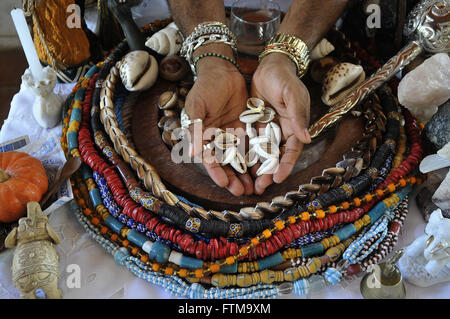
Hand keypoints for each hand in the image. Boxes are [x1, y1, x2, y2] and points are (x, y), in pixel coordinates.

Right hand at [184, 44, 252, 195]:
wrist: (222, 70)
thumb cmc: (205, 88)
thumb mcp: (197, 107)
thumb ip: (196, 129)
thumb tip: (191, 154)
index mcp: (203, 137)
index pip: (209, 159)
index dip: (217, 172)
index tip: (225, 184)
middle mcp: (218, 139)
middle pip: (226, 163)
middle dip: (234, 178)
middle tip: (243, 192)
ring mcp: (233, 134)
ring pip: (241, 157)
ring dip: (246, 172)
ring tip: (255, 186)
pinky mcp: (246, 127)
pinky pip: (253, 144)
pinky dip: (257, 156)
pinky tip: (265, 168)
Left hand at [251, 52, 311, 194]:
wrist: (269, 66)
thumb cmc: (284, 79)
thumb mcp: (293, 94)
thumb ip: (298, 115)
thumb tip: (306, 138)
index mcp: (294, 127)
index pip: (291, 151)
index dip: (285, 166)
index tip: (277, 178)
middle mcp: (281, 132)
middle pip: (275, 157)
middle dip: (268, 173)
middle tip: (259, 187)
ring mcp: (266, 130)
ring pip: (260, 154)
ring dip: (255, 168)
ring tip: (247, 183)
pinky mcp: (253, 126)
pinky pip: (247, 143)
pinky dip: (243, 154)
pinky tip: (236, 166)